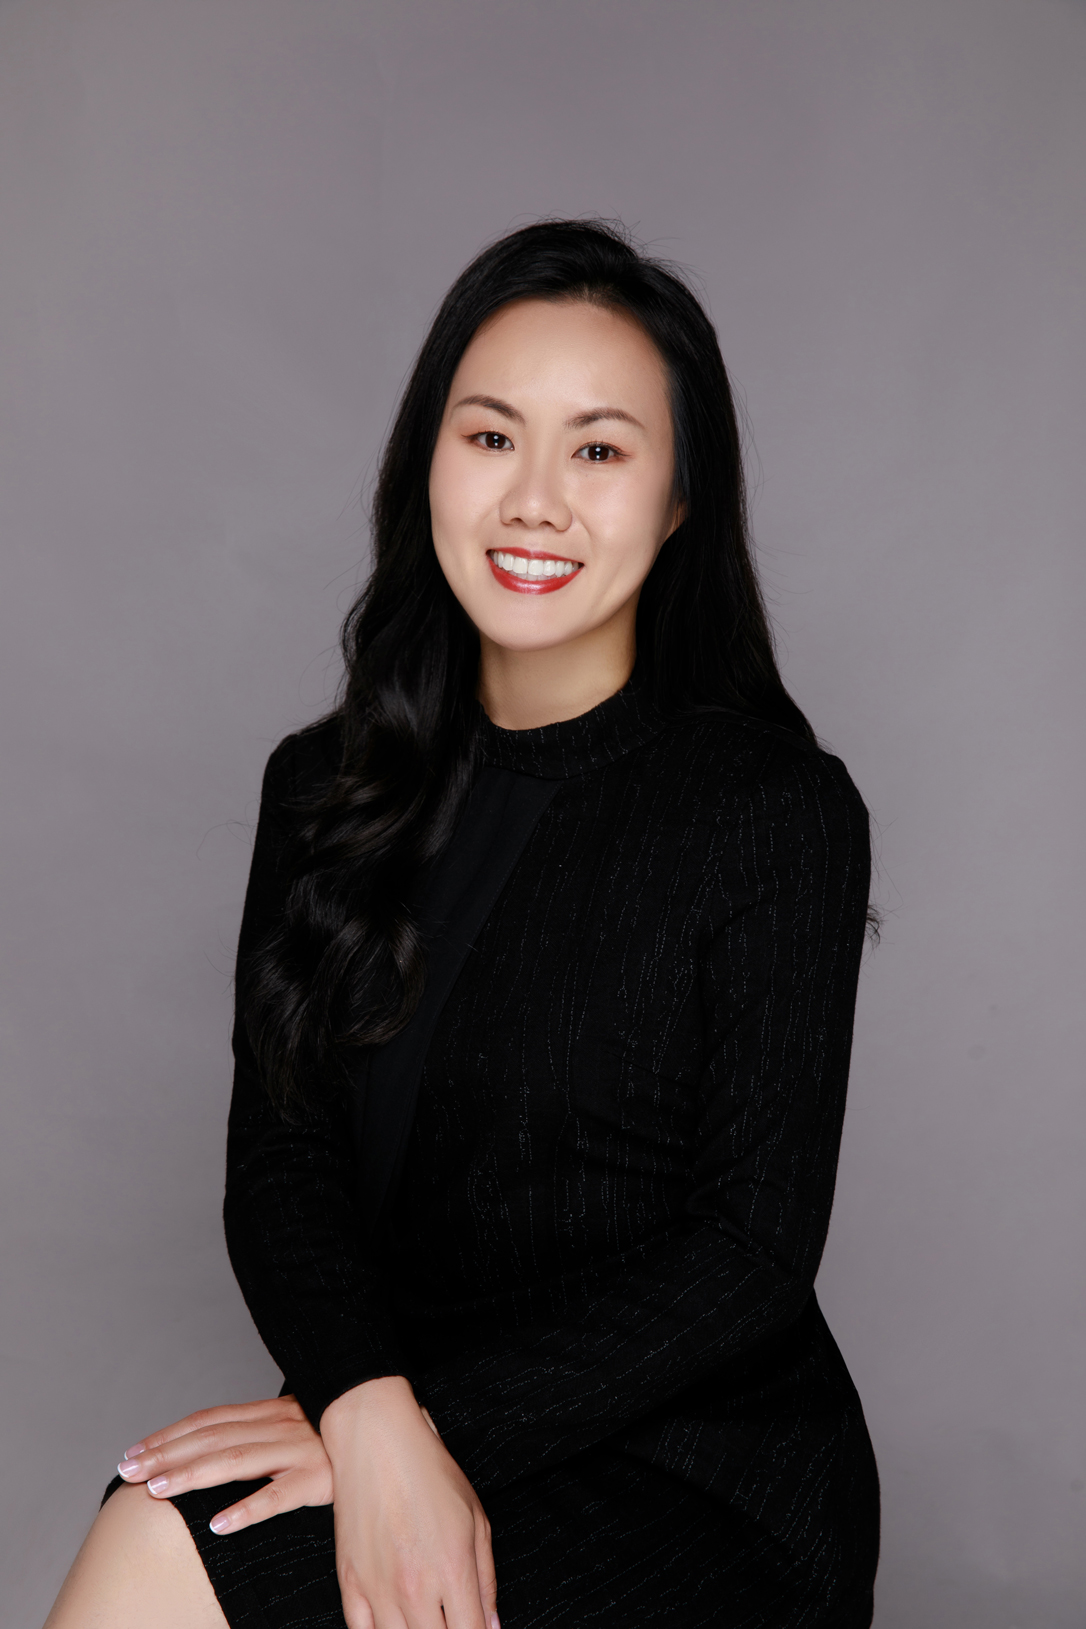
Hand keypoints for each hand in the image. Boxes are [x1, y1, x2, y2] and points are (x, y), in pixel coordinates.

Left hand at [115, 1394, 331, 1533]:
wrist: (397, 1433)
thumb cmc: (343, 1438)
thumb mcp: (299, 1427)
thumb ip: (262, 1436)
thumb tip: (219, 1449)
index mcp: (273, 1412)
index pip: (210, 1420)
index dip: (170, 1434)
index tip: (133, 1449)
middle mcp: (281, 1424)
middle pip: (212, 1438)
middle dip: (165, 1454)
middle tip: (126, 1470)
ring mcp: (300, 1450)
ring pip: (236, 1461)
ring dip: (192, 1475)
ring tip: (156, 1491)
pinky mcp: (321, 1478)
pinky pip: (280, 1495)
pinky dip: (248, 1509)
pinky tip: (219, 1525)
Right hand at [321, 1376, 498, 1628]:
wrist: (377, 1441)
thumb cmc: (429, 1471)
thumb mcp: (476, 1518)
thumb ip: (486, 1579)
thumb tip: (490, 1625)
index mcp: (453, 1570)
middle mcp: (416, 1587)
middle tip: (450, 1618)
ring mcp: (378, 1588)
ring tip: (425, 1618)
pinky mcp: (350, 1582)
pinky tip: (395, 1623)